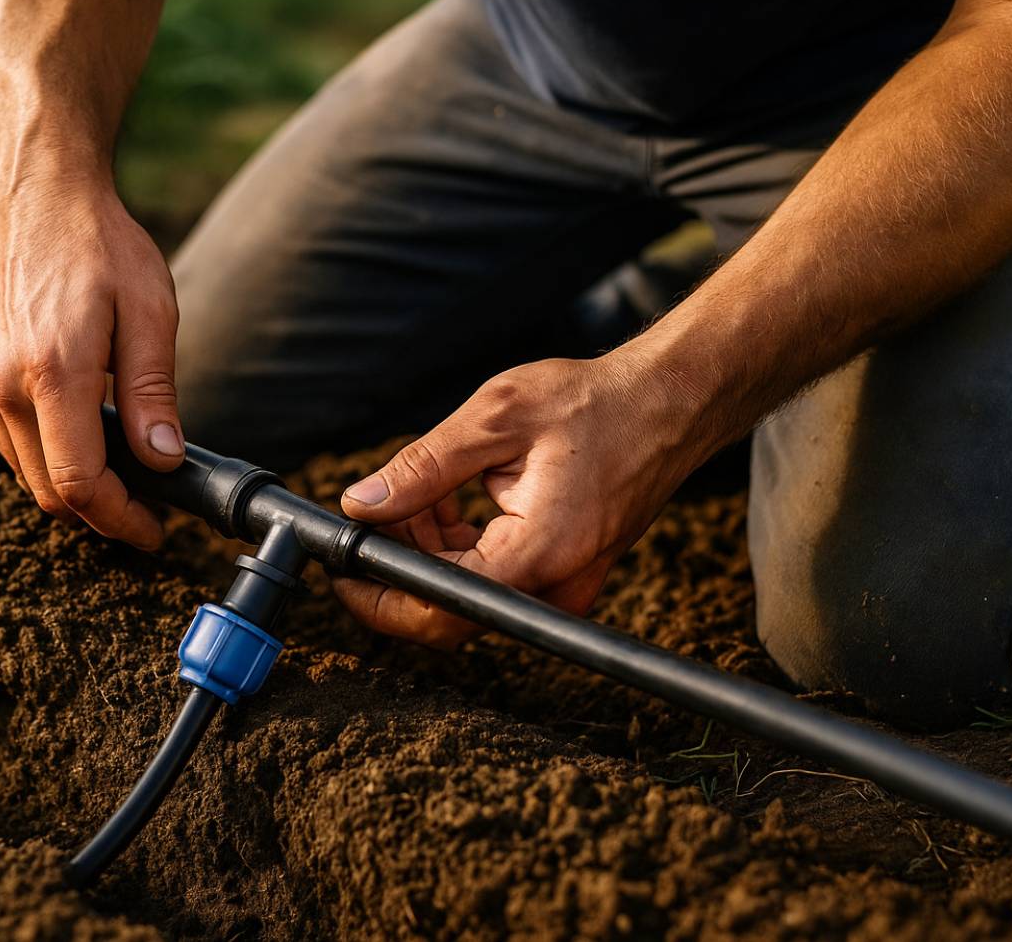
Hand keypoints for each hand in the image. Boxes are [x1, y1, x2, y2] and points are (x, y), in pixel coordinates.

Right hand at [0, 177, 182, 549]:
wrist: (38, 200)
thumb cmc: (101, 246)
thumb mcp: (150, 311)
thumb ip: (154, 390)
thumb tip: (164, 459)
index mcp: (53, 371)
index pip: (79, 480)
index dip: (120, 519)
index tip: (154, 529)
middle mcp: (6, 384)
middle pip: (49, 491)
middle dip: (101, 514)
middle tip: (150, 511)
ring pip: (27, 475)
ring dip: (74, 491)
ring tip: (127, 482)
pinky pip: (13, 445)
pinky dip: (50, 462)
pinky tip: (91, 446)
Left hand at [334, 354, 704, 646]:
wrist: (668, 403)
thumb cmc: (593, 403)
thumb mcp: (495, 419)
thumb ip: (422, 466)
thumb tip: (361, 502)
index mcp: (536, 553)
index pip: (438, 608)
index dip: (379, 595)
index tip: (344, 566)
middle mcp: (553, 585)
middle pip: (447, 605)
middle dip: (401, 559)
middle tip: (379, 507)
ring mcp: (563, 585)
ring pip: (467, 591)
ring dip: (428, 547)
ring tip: (423, 488)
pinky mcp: (564, 573)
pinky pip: (493, 577)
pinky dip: (459, 544)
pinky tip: (452, 498)